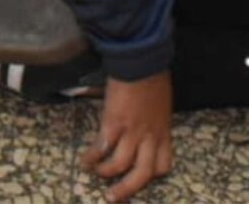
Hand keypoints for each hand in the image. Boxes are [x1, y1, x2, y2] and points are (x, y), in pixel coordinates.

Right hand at [91, 73, 174, 201]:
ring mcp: (132, 131)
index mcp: (163, 131)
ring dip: (106, 173)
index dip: (152, 173)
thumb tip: (144, 119)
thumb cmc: (152, 74)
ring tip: (95, 173)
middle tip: (113, 196)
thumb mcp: (161, 101)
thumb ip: (154, 116)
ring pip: (120, 165)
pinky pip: (102, 148)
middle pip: (143, 173)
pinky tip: (84, 160)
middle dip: (127, 189)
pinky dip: (92, 157)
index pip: (163, 164)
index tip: (141, 173)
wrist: (141, 59)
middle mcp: (150, 136)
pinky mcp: (114, 123)